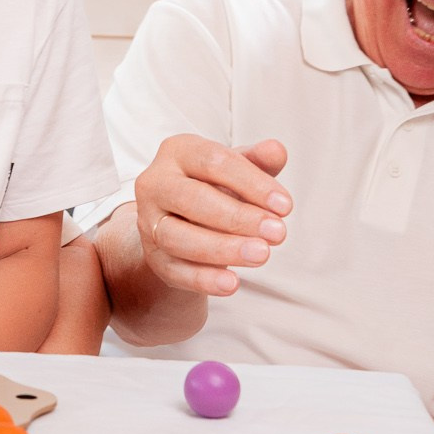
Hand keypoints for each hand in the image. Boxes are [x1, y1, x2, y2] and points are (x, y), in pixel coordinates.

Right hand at [134, 135, 291, 296]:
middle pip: (192, 199)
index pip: (213, 162)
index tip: (285, 206)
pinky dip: (204, 279)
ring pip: (178, 237)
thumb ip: (257, 160)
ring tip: (261, 255)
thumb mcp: (237, 169)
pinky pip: (175, 270)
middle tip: (278, 233)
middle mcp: (155, 184)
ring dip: (222, 249)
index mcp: (178, 152)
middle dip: (238, 217)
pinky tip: (232, 282)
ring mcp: (148, 222)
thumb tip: (276, 151)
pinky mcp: (153, 257)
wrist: (184, 220)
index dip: (252, 183)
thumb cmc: (215, 186)